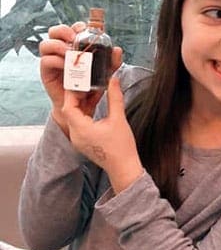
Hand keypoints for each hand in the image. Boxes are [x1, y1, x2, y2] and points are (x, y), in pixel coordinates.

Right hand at [39, 23, 122, 134]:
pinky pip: (46, 61)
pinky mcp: (47, 72)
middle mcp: (62, 51)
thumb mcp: (104, 74)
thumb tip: (117, 50)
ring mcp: (53, 61)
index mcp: (74, 47)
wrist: (81, 107)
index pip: (72, 29)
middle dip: (64, 31)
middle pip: (55, 31)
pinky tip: (66, 65)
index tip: (85, 30)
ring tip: (70, 52)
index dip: (77, 26)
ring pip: (47, 44)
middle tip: (75, 39)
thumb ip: (112, 63)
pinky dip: (56, 60)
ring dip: (58, 45)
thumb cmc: (90, 89)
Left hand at [62, 77, 143, 192]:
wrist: (124, 168)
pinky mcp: (82, 143)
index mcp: (81, 129)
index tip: (82, 83)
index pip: (68, 106)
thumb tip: (113, 80)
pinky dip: (82, 115)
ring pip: (72, 118)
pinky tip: (92, 109)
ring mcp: (77, 140)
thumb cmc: (122, 148)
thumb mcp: (119, 119)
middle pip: (69, 111)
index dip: (73, 93)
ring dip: (80, 106)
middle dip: (76, 97)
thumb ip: (115, 97)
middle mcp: (75, 135)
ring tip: (90, 95)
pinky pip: (77, 125)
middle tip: (86, 86)